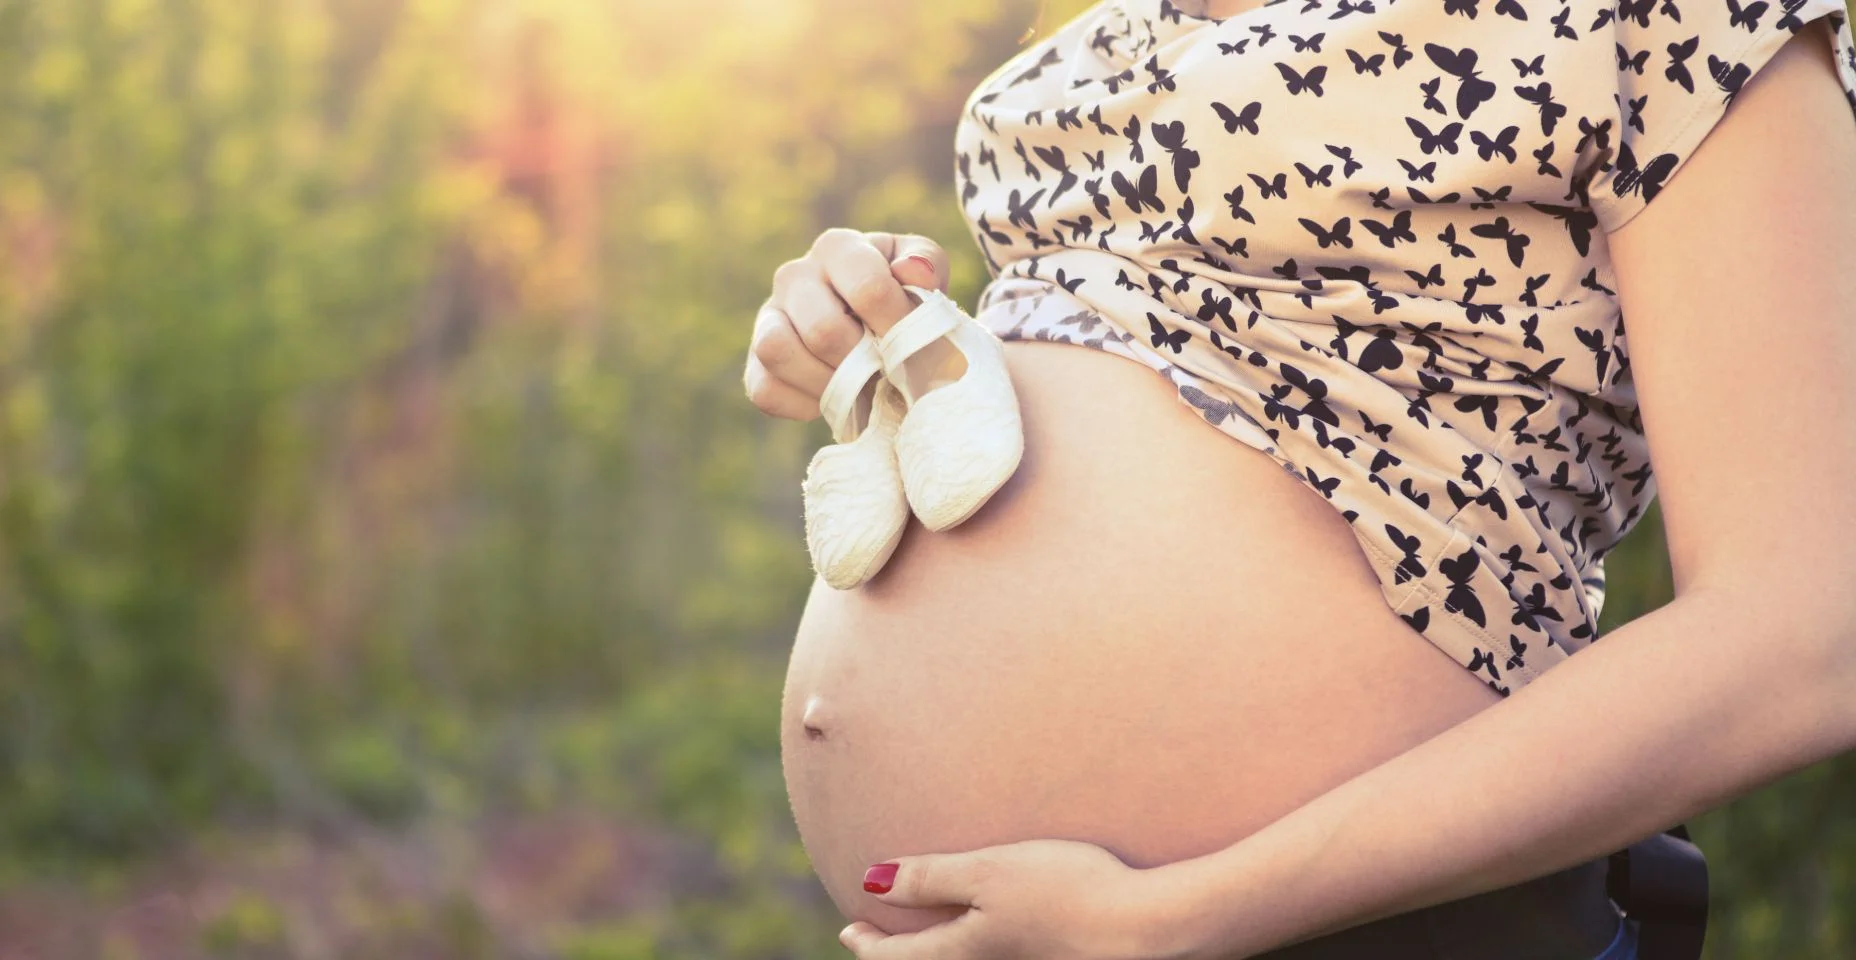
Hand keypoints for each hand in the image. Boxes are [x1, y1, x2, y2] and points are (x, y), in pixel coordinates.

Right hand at [742, 228, 949, 421]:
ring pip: (777, 352)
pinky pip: (764, 389)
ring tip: (859, 387)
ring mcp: (768, 317)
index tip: (916, 347)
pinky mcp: (755, 362)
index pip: (868, 288)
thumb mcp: (924, 272)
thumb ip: (926, 264)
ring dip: (827, 382)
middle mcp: (794, 275)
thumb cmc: (901, 297)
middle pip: (823, 329)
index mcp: (838, 247)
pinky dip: (802, 405)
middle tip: (887, 373)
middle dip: (863, 362)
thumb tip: (913, 272)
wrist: (873, 331)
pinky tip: (833, 399)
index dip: (897, 328)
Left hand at [838, 838, 1172, 959]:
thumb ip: (930, 878)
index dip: (869, 944)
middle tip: (876, 940)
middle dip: (900, 957)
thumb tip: (870, 882)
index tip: (851, 929)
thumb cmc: (1069, 893)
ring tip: (930, 937)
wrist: (1148, 929)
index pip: (898, 958)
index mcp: (964, 954)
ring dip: (939, 956)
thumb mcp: (990, 873)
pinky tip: (994, 935)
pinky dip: (978, 952)